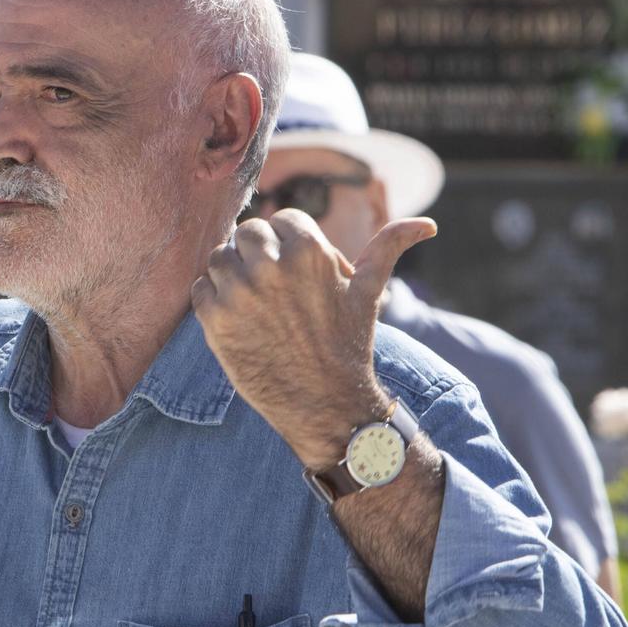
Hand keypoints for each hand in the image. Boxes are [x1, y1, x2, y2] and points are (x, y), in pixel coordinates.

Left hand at [192, 210, 435, 472]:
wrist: (325, 406)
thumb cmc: (349, 345)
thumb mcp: (369, 293)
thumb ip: (388, 248)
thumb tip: (427, 224)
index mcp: (308, 251)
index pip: (282, 220)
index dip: (290, 245)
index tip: (298, 272)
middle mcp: (270, 267)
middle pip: (247, 233)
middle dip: (259, 254)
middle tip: (274, 286)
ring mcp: (239, 293)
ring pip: (219, 257)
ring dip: (233, 274)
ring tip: (255, 302)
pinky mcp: (214, 320)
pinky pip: (200, 288)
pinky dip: (213, 299)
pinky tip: (238, 320)